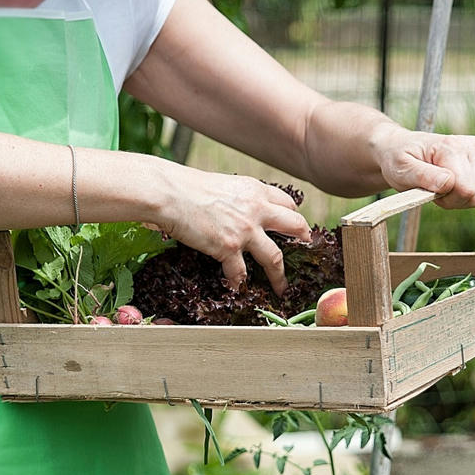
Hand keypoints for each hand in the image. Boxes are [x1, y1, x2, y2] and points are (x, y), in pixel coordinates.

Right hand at [154, 168, 311, 295]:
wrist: (169, 193)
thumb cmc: (186, 187)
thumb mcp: (223, 185)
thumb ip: (238, 198)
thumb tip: (238, 211)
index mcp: (255, 190)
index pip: (286, 202)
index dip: (293, 214)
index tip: (295, 223)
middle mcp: (256, 209)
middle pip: (294, 224)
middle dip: (303, 237)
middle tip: (305, 246)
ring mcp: (245, 230)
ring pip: (275, 257)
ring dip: (279, 275)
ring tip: (281, 287)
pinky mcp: (229, 247)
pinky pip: (240, 272)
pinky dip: (239, 282)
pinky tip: (236, 288)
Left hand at [371, 125, 474, 207]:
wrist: (402, 147)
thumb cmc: (399, 159)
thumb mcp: (401, 169)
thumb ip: (424, 176)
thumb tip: (448, 183)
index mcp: (451, 147)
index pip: (466, 189)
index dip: (448, 199)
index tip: (431, 191)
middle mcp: (473, 146)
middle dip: (457, 200)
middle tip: (437, 189)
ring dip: (467, 198)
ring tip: (447, 186)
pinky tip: (460, 184)